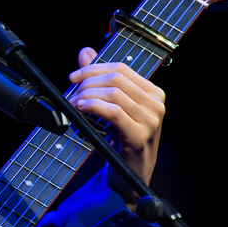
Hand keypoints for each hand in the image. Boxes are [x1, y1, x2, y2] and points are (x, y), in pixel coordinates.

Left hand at [68, 47, 165, 210]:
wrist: (130, 174)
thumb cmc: (121, 140)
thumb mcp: (111, 105)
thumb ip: (100, 78)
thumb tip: (86, 52)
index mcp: (153, 93)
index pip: (121, 68)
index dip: (93, 68)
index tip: (73, 76)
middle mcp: (156, 104)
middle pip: (115, 78)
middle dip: (88, 83)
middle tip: (71, 93)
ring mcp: (151, 120)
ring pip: (113, 93)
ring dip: (87, 95)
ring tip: (74, 104)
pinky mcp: (140, 135)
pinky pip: (113, 112)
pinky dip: (93, 107)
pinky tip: (81, 109)